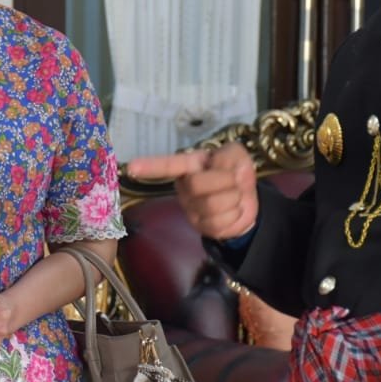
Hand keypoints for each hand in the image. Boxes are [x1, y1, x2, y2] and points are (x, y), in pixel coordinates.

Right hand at [126, 143, 257, 240]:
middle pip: (197, 183)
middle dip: (225, 180)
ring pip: (212, 204)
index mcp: (190, 166)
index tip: (131, 167)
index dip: (151, 166)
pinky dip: (236, 213)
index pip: (169, 165)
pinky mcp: (202, 227)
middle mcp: (185, 187)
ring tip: (234, 195)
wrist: (249, 199)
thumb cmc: (235, 173)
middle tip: (233, 180)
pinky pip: (220, 222)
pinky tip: (233, 210)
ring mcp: (192, 208)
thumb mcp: (236, 155)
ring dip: (234, 198)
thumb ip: (227, 154)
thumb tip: (217, 167)